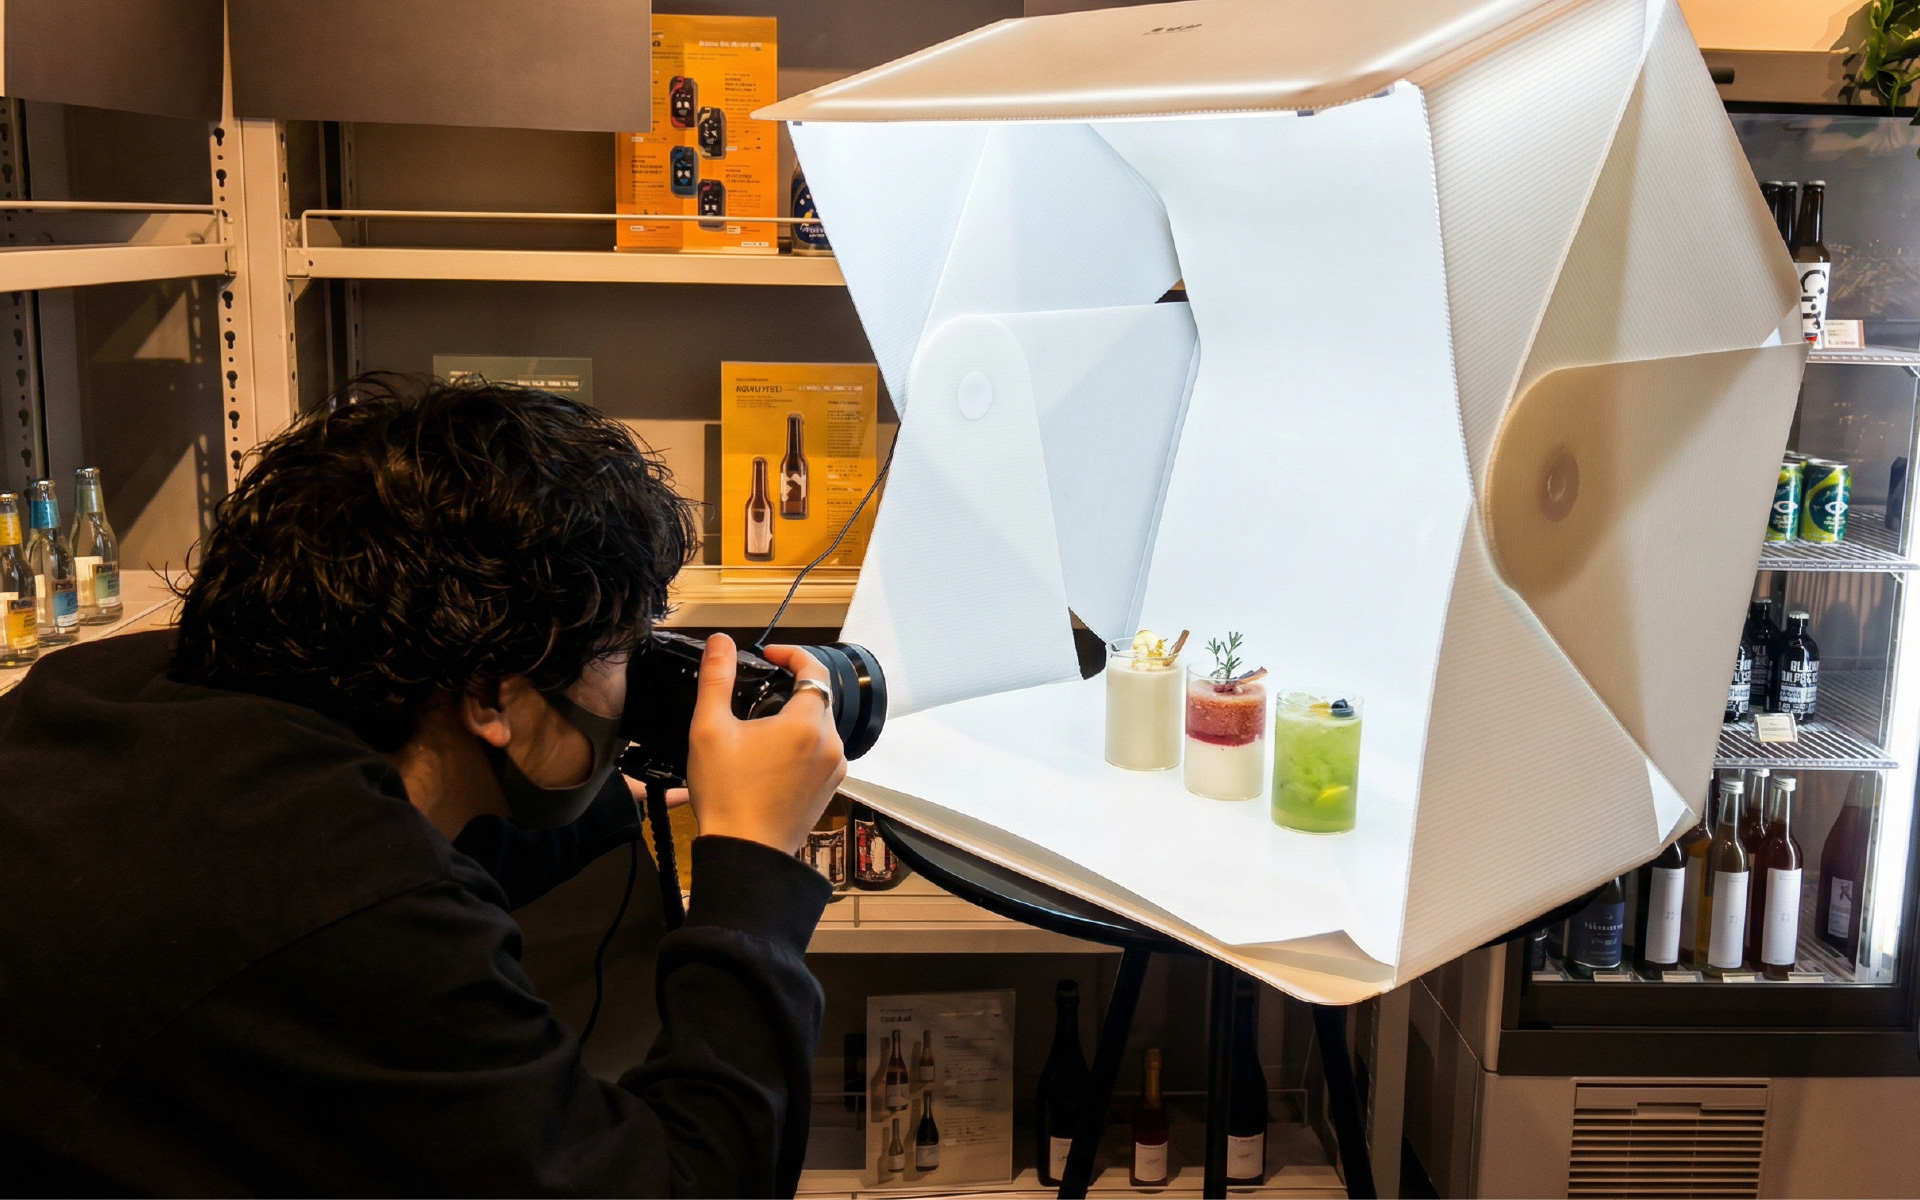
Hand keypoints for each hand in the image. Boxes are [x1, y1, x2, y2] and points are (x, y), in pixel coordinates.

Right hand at [684, 633, 847, 853]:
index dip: (791, 654)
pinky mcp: (830, 789)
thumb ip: (716, 679)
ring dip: (797, 716)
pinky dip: (803, 742)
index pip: (814, 670)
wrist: (745, 852)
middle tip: (758, 689)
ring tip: (762, 724)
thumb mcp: (709, 729)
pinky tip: (772, 755)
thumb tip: (721, 642)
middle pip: (819, 698)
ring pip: (821, 725)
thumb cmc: (726, 794)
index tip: (768, 656)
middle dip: (791, 686)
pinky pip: (822, 751)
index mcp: (807, 724)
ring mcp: (834, 769)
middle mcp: (830, 744)